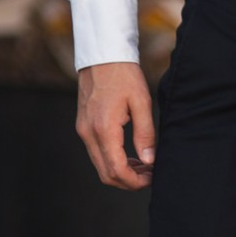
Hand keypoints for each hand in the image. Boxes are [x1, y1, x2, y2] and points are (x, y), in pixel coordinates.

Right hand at [76, 61, 154, 189]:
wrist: (103, 55)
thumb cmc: (124, 75)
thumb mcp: (141, 102)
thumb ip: (145, 133)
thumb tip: (149, 160)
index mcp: (104, 129)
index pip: (116, 170)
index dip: (134, 181)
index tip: (152, 177)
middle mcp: (88, 134)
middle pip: (105, 174)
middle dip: (128, 181)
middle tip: (150, 175)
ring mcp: (83, 131)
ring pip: (100, 165)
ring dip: (120, 171)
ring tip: (144, 165)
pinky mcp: (83, 126)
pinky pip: (96, 153)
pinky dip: (112, 160)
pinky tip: (130, 155)